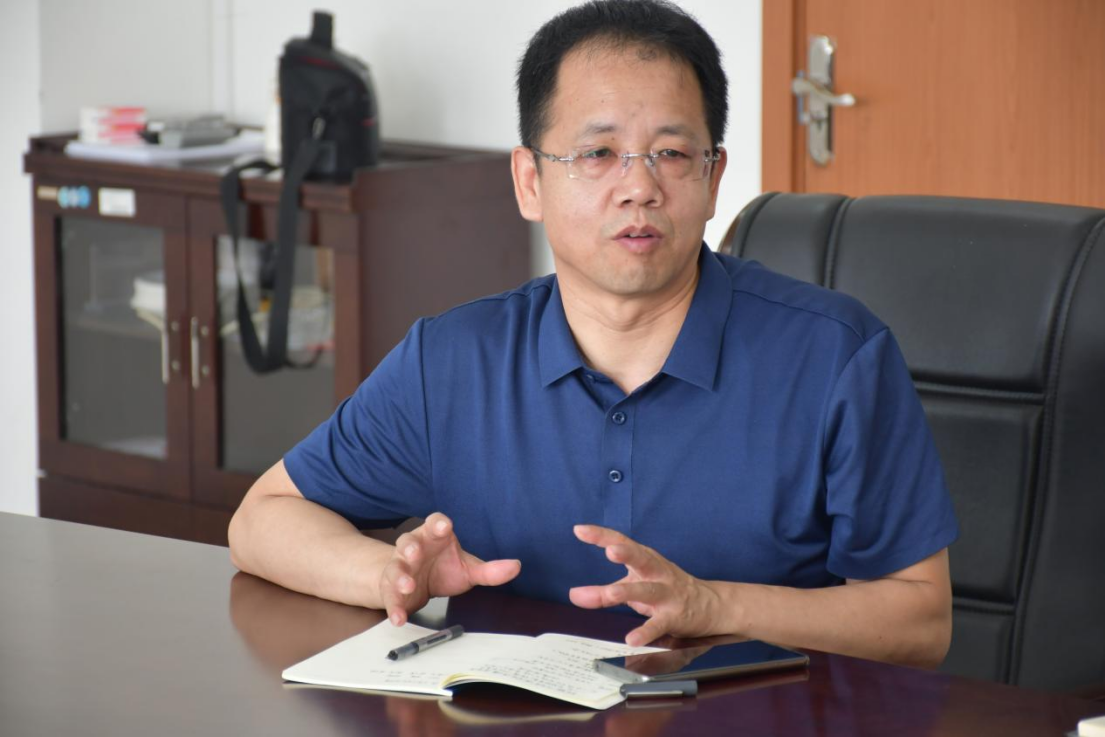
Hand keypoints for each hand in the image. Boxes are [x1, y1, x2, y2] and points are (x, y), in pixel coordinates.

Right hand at [379, 512, 519, 625]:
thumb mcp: (467, 568)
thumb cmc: (442, 568)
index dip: (438, 524)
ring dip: (400, 576)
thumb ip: (489, 570)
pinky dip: (394, 607)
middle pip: (408, 542)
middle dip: (411, 547)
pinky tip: (399, 618)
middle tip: (415, 553)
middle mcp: (414, 548)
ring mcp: (400, 567)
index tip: (444, 527)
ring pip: (396, 567)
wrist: (414, 584)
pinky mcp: (392, 589)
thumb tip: (516, 566)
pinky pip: (391, 597)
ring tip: (408, 586)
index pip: (434, 523)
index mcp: (434, 537)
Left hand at [568, 524, 723, 646]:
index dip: (601, 535)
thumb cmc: (665, 590)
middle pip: (641, 558)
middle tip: (610, 550)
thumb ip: (602, 593)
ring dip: (630, 591)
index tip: (579, 530)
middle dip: (626, 553)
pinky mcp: (674, 616)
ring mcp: (667, 594)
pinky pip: (659, 624)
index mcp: (645, 560)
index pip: (622, 542)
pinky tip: (632, 639)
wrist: (710, 605)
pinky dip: (645, 632)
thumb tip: (573, 594)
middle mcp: (657, 572)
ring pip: (648, 590)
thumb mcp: (634, 587)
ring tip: (611, 594)